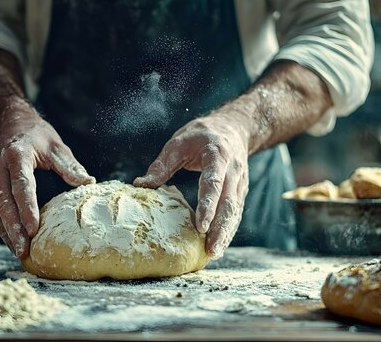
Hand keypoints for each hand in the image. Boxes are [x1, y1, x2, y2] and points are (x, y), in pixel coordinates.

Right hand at [0, 98, 95, 257]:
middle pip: (4, 202)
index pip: (21, 186)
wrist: (9, 121)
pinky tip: (12, 241)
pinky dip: (3, 226)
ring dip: (6, 232)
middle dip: (13, 228)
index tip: (34, 228)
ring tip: (18, 251)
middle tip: (23, 249)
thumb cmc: (35, 134)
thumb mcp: (55, 144)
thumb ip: (68, 165)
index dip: (27, 208)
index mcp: (16, 156)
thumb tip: (88, 183)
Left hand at [134, 111, 249, 258]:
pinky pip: (235, 213)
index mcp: (218, 155)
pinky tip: (218, 245)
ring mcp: (240, 182)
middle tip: (210, 250)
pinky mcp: (240, 191)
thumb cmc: (202, 135)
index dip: (208, 205)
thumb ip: (162, 164)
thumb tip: (140, 185)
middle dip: (220, 228)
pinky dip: (228, 230)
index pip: (214, 182)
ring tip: (213, 253)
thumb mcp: (179, 142)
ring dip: (226, 233)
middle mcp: (233, 171)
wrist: (234, 127)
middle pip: (229, 203)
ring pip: (235, 211)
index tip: (201, 225)